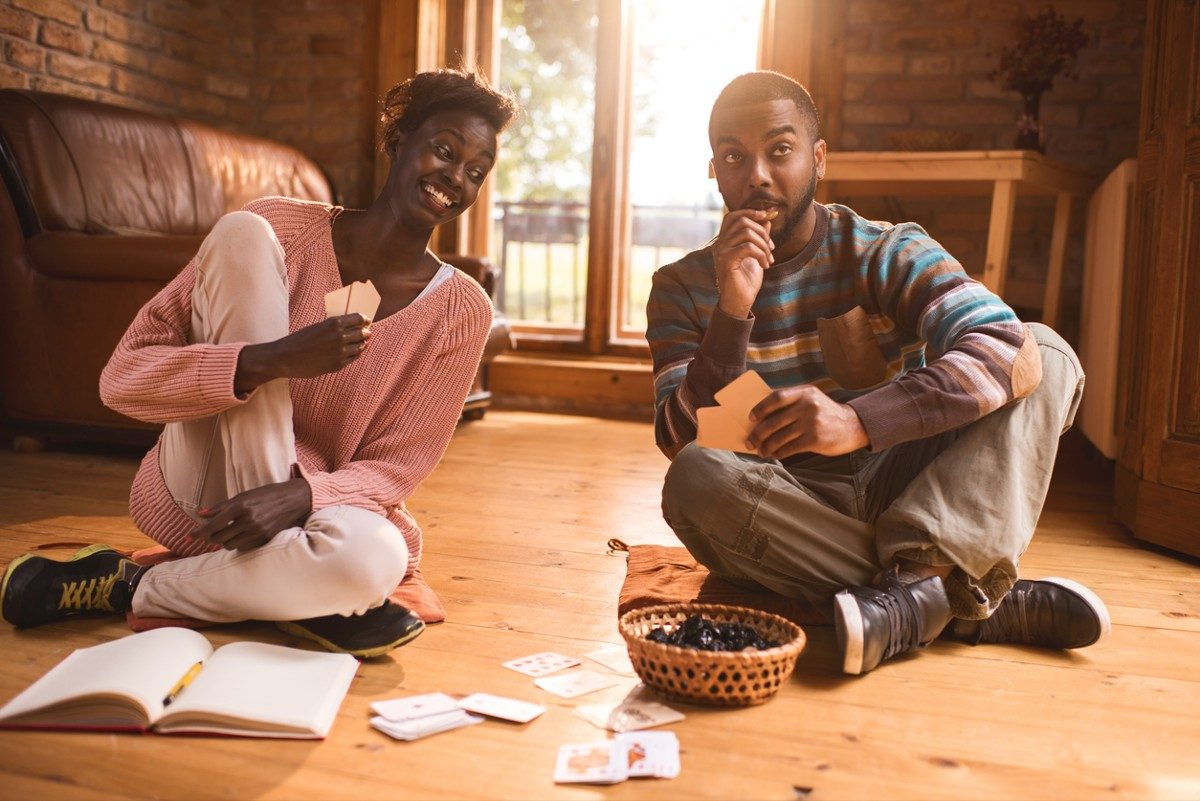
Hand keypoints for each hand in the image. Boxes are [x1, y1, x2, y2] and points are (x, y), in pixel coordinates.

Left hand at [190, 478, 311, 551]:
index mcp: (240, 507)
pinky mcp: (265, 539)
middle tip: (211, 533)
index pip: (213, 525)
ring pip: (230, 545)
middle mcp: (248, 521)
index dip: (198, 532)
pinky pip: (243, 547)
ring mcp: (257, 531)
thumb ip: (220, 507)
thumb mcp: (242, 497)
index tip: (189, 536)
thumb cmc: (265, 495)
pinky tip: (242, 535)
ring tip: (229, 532)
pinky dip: (239, 543)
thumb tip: (200, 514)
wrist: (292, 499)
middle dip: (211, 537)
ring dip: (225, 541)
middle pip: (219, 538)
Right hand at [236, 314, 370, 394]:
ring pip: (360, 346)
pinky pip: (354, 358)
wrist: (286, 358)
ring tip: (363, 342)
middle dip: (366, 332)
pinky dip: (356, 354)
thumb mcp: (317, 326)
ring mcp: (340, 352)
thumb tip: (348, 325)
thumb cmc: (299, 340)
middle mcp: (340, 337)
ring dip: (362, 343)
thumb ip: (333, 326)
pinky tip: (356, 352)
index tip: (367, 320)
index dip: (364, 319)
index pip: (358, 319)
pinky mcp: (338, 365)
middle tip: (367, 331)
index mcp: (334, 323)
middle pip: (362, 333)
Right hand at [712, 209, 775, 318]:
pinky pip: (748, 247)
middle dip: (762, 232)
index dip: (750, 212)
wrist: (739, 302)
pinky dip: (761, 254)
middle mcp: (719, 244)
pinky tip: (765, 265)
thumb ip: (758, 237)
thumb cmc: (746, 281)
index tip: (767, 216)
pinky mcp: (725, 260)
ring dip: (764, 245)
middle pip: (742, 222)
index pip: (733, 216)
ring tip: (769, 259)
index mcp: (724, 241)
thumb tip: (767, 219)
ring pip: (747, 233)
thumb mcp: (756, 255)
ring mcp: (720, 251)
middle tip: (772, 248)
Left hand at [747, 385, 869, 458]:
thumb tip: (761, 417)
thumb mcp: (812, 400)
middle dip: (758, 434)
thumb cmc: (825, 413)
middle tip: (749, 442)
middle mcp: (808, 405)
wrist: (853, 426)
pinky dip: (779, 453)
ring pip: (780, 437)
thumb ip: (791, 403)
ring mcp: (812, 423)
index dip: (761, 408)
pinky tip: (775, 455)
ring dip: (767, 446)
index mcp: (805, 392)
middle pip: (774, 421)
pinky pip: (790, 448)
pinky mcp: (815, 439)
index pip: (776, 397)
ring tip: (761, 451)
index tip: (751, 418)